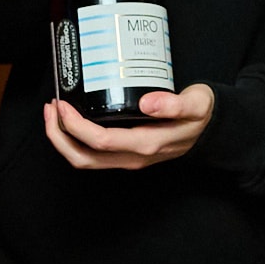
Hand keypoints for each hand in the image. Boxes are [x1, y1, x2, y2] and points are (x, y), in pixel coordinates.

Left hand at [43, 84, 213, 169]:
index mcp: (147, 144)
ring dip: (63, 140)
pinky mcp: (126, 154)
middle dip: (59, 136)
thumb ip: (175, 104)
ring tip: (55, 113)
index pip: (100, 142)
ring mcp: (128, 159)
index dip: (75, 125)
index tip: (63, 104)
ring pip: (85, 160)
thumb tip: (147, 103)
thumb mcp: (197, 104)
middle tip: (52, 107)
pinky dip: (75, 140)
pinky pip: (92, 155)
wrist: (212, 130)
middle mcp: (133, 157)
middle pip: (83, 158)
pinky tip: (73, 119)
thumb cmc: (202, 115)